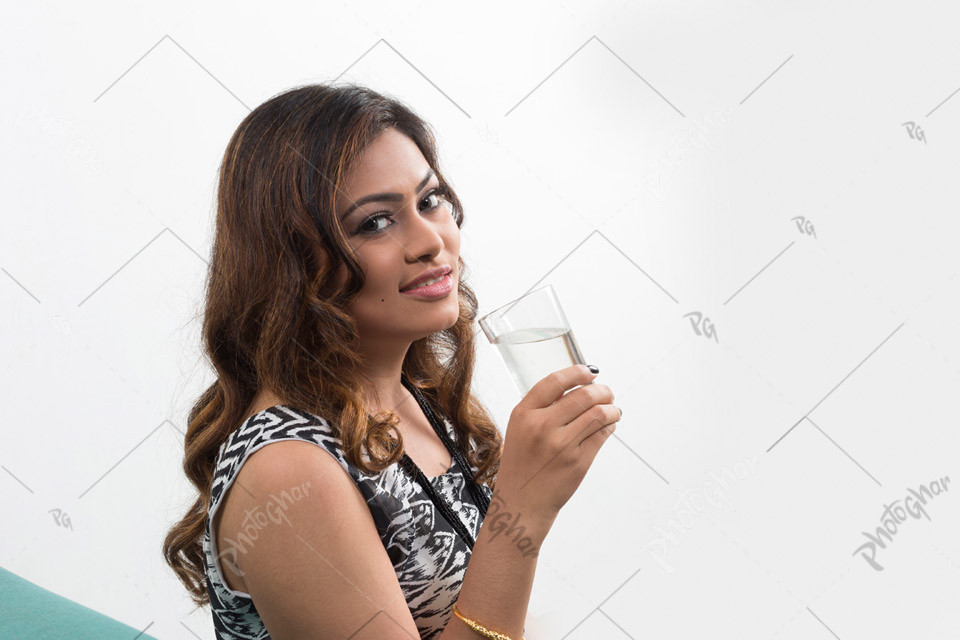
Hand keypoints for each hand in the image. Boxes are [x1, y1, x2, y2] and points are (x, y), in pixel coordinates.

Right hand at [492, 364, 619, 524]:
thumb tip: (576, 387)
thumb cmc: (521, 464)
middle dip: (602, 390)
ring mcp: (562, 444)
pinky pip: (602, 434)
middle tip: (607, 392)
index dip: (577, 372)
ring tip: (612, 409)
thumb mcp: (520, 429)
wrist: (522, 502)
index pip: (555, 382)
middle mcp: (542, 426)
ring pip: (598, 413)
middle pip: (583, 395)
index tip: (590, 372)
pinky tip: (609, 425)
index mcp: (524, 414)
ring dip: (611, 408)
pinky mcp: (578, 461)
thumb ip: (542, 408)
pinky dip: (610, 426)